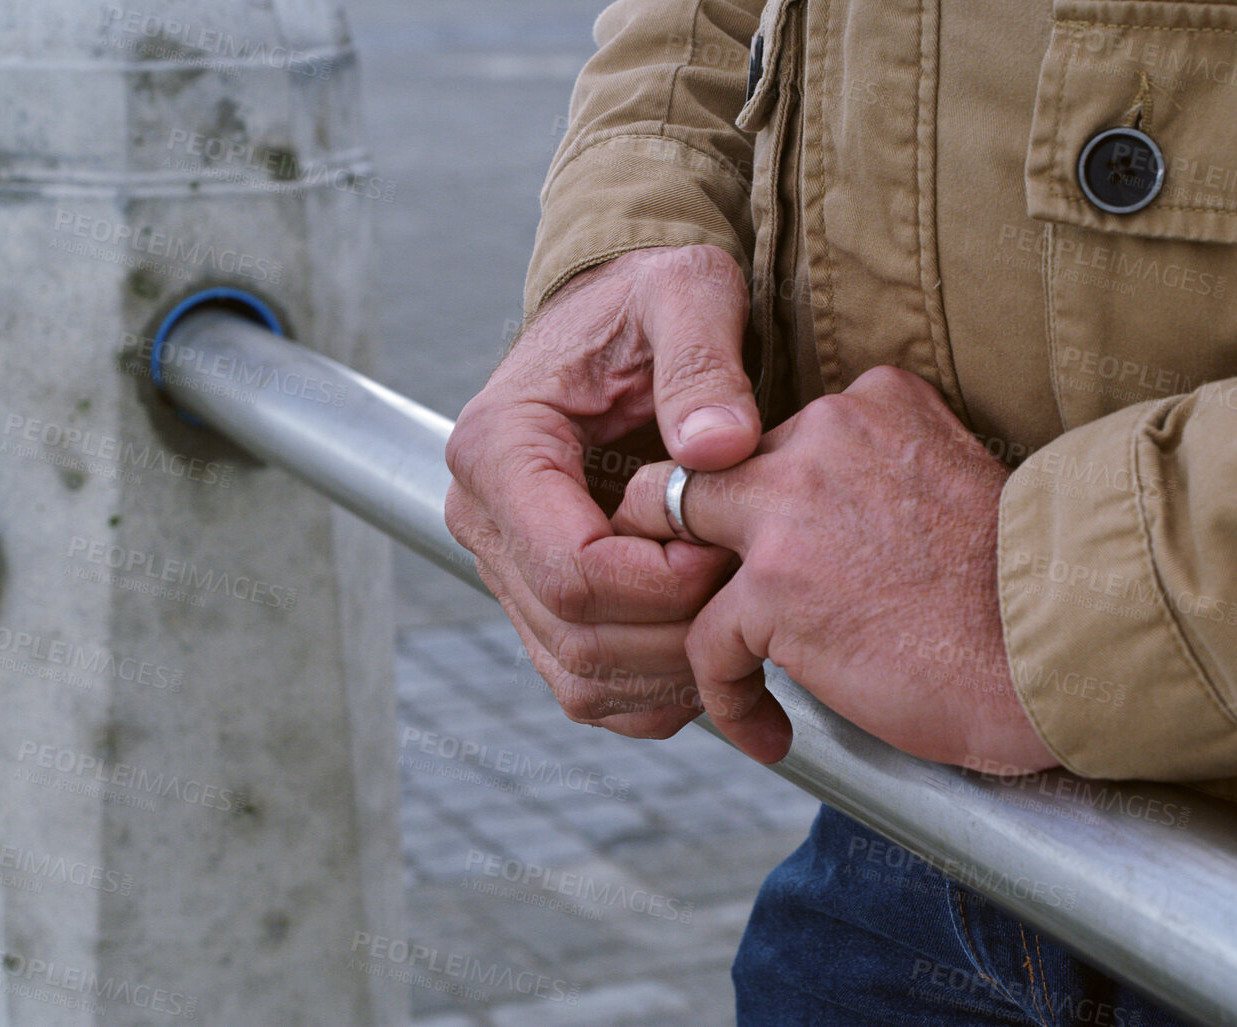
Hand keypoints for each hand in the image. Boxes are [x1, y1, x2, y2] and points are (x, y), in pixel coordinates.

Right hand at [445, 245, 757, 737]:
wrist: (622, 317)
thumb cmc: (648, 298)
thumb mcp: (687, 292)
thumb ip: (703, 360)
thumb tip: (716, 446)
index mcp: (501, 446)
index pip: (570, 567)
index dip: (661, 582)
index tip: (728, 551)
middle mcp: (486, 517)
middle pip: (577, 635)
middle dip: (677, 630)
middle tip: (749, 583)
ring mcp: (507, 567)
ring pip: (582, 677)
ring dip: (673, 671)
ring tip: (739, 615)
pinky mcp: (540, 602)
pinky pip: (591, 687)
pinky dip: (658, 689)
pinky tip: (714, 645)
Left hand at [612, 366, 1059, 771]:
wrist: (1061, 649)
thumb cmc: (1025, 592)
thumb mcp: (953, 480)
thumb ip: (880, 476)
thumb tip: (830, 529)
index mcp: (872, 402)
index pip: (772, 437)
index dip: (758, 501)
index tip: (772, 558)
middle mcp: (822, 435)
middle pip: (703, 471)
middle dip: (685, 535)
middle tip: (693, 596)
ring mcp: (789, 510)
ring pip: (672, 539)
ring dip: (680, 607)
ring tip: (716, 667)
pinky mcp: (774, 591)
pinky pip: (704, 642)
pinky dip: (725, 697)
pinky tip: (767, 731)